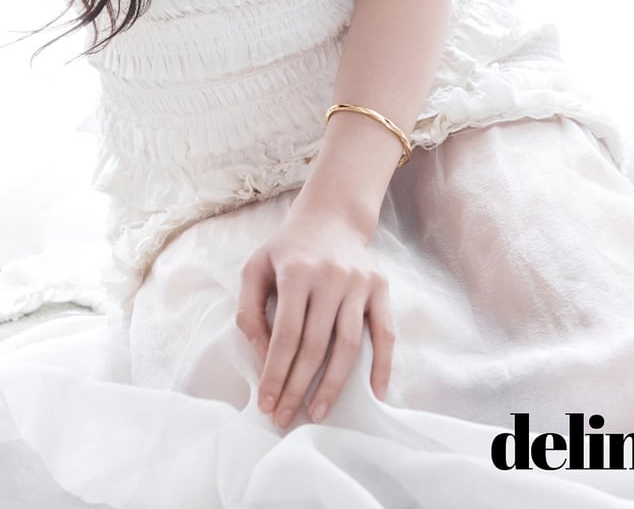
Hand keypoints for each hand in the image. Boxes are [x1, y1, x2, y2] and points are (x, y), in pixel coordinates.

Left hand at [235, 199, 393, 429]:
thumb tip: (261, 354)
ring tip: (317, 412)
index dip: (275, 373)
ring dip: (332, 385)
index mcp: (296, 271)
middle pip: (315, 346)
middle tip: (285, 418)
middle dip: (298, 387)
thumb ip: (248, 310)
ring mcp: (359, 282)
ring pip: (348, 345)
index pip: (286, 335)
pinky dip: (382, 366)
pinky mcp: (380, 287)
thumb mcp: (256, 267)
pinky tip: (373, 394)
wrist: (331, 215)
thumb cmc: (287, 247)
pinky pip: (385, 333)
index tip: (266, 403)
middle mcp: (330, 276)